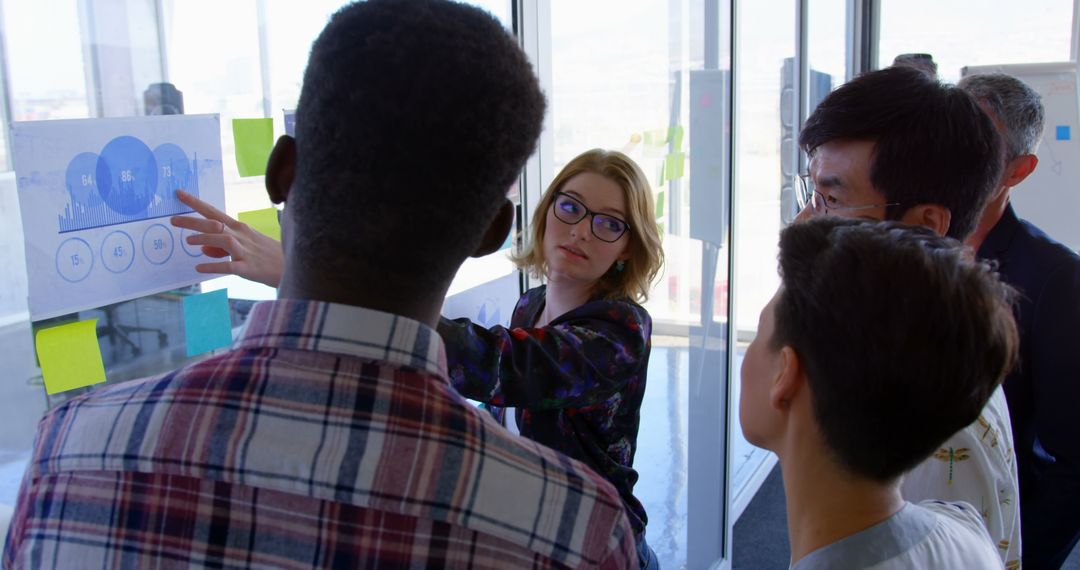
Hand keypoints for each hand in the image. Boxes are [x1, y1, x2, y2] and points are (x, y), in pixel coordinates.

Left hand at [169, 190, 285, 286]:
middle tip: (172, 219)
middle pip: (214, 224)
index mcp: (240, 228)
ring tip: (188, 242)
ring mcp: (246, 251)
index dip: (196, 203)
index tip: (179, 194)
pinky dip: (213, 266)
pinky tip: (199, 268)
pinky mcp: (249, 268)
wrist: (293, 267)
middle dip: (193, 221)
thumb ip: (222, 246)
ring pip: (223, 240)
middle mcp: (242, 236)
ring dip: (205, 239)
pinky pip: (229, 266)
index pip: (214, 212)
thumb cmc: (268, 256)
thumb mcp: (245, 246)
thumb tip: (202, 247)